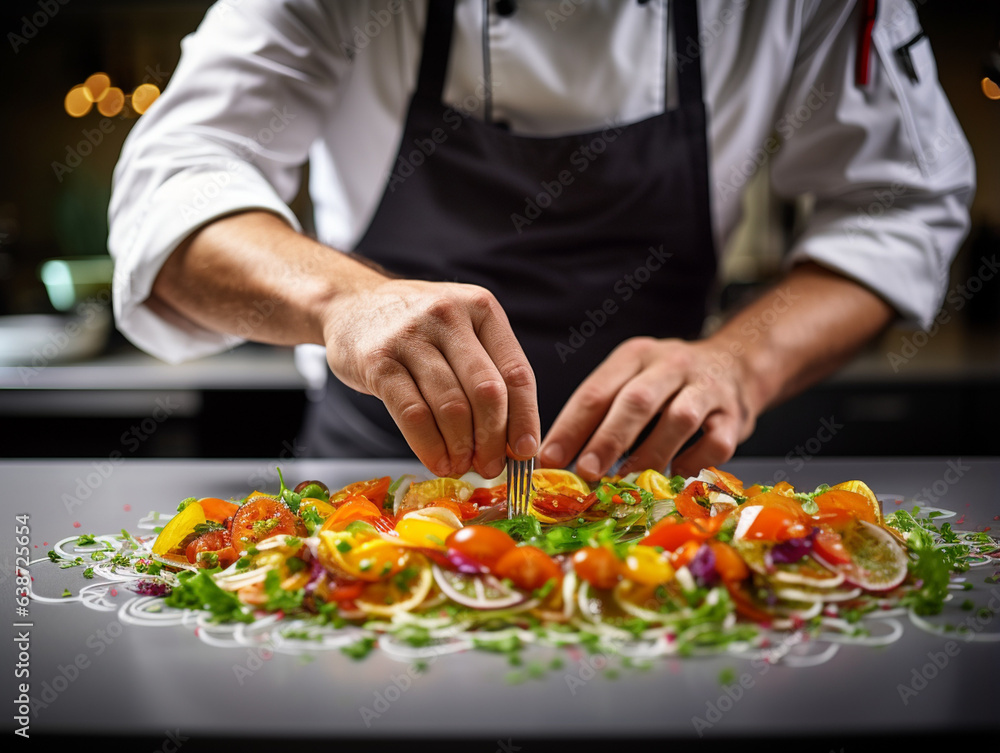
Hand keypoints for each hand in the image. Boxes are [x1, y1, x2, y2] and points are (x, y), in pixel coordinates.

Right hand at [321, 277, 538, 478]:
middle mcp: (449, 317)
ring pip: (452, 407)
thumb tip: (513, 441)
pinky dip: (429, 447)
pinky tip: (436, 462)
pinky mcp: (378, 361)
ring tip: (461, 466)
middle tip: (489, 466)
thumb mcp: (460, 331)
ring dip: (461, 448)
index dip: (525, 419)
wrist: (351, 304)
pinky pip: (413, 414)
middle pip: (487, 393)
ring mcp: (411, 337)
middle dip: (493, 440)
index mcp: (481, 309)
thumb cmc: (416, 329)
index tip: (525, 452)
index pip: (517, 372)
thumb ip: (488, 372)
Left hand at [538, 336, 757, 479]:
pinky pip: (716, 442)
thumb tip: (559, 461)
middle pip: (636, 401)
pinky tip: (674, 476)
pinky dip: (693, 463)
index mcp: (634, 356)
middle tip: (587, 472)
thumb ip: (599, 413)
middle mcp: (671, 365)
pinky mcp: (734, 415)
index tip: (550, 460)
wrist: (734, 364)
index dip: (570, 428)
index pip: (596, 391)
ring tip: (627, 480)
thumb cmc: (666, 382)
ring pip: (678, 419)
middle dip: (608, 439)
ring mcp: (706, 388)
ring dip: (649, 454)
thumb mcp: (630, 379)